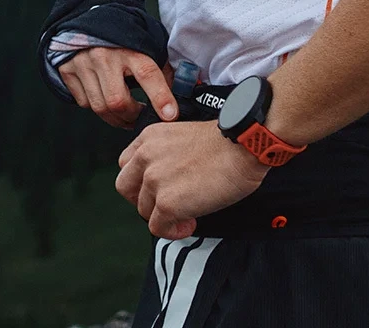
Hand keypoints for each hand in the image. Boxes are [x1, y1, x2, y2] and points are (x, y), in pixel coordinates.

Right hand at [58, 47, 176, 129]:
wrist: (89, 17)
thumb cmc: (124, 37)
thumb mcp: (146, 45)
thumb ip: (163, 69)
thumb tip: (184, 93)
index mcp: (129, 47)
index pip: (147, 73)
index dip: (160, 96)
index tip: (170, 115)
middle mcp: (104, 55)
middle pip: (118, 101)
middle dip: (132, 117)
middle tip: (140, 117)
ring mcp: (82, 62)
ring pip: (100, 107)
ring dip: (115, 118)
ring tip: (125, 115)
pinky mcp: (67, 69)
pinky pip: (83, 102)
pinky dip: (96, 106)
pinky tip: (104, 97)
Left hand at [116, 118, 267, 239]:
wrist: (242, 147)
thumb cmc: (224, 143)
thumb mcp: (182, 137)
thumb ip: (164, 154)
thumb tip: (165, 180)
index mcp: (149, 137)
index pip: (126, 164)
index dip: (141, 180)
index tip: (159, 187)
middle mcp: (146, 156)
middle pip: (126, 188)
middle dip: (144, 200)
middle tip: (166, 204)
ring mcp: (154, 180)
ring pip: (144, 211)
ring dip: (163, 216)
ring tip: (187, 213)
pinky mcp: (167, 203)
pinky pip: (158, 228)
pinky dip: (173, 231)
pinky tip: (191, 222)